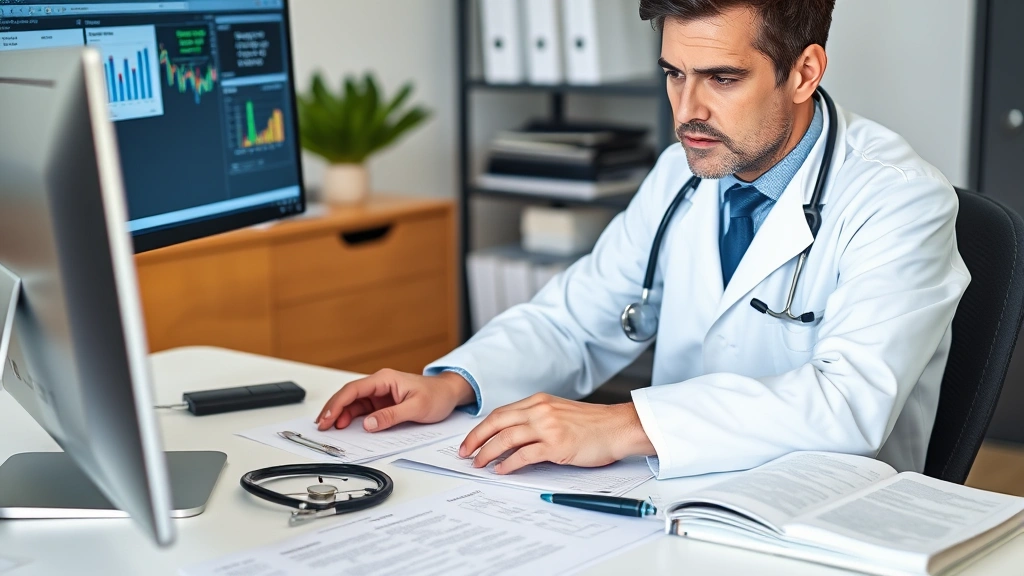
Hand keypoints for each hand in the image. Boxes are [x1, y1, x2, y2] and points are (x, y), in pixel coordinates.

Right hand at [316, 369, 475, 431]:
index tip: (328, 418)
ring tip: (328, 428)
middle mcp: (379, 384)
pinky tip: (343, 426)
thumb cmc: (436, 396)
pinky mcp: (382, 402)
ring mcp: (380, 393)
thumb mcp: (416, 408)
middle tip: (321, 425)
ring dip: (340, 414)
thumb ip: (391, 416)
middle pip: (349, 395)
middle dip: (333, 409)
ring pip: (353, 402)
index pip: (354, 389)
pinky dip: (351, 417)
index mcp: (385, 379)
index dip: (338, 404)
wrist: (448, 394)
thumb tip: (368, 424)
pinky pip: (362, 409)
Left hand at [458, 393, 655, 473]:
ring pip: (506, 438)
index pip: (501, 413)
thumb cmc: (594, 424)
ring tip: (479, 464)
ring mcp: (548, 427)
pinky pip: (524, 454)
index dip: (482, 427)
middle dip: (476, 439)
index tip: (470, 440)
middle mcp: (540, 410)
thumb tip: (514, 437)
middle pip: (497, 422)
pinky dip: (509, 463)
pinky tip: (502, 470)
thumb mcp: (560, 413)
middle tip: (464, 453)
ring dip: (488, 452)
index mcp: (539, 401)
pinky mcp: (557, 445)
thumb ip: (538, 419)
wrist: (618, 427)